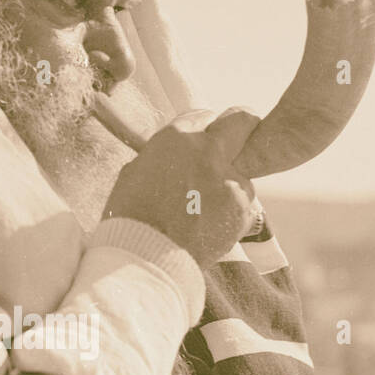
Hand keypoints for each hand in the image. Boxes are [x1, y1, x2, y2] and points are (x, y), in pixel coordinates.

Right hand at [103, 108, 258, 268]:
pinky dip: (232, 211)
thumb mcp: (135, 172)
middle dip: (240, 128)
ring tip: (206, 207)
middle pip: (242, 121)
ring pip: (244, 169)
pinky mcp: (244, 211)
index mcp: (177, 139)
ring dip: (231, 180)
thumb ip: (163, 155)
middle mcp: (209, 152)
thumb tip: (176, 152)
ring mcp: (231, 182)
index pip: (203, 116)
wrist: (146, 258)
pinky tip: (209, 225)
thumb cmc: (130, 217)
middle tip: (238, 139)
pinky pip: (244, 202)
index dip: (203, 129)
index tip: (203, 139)